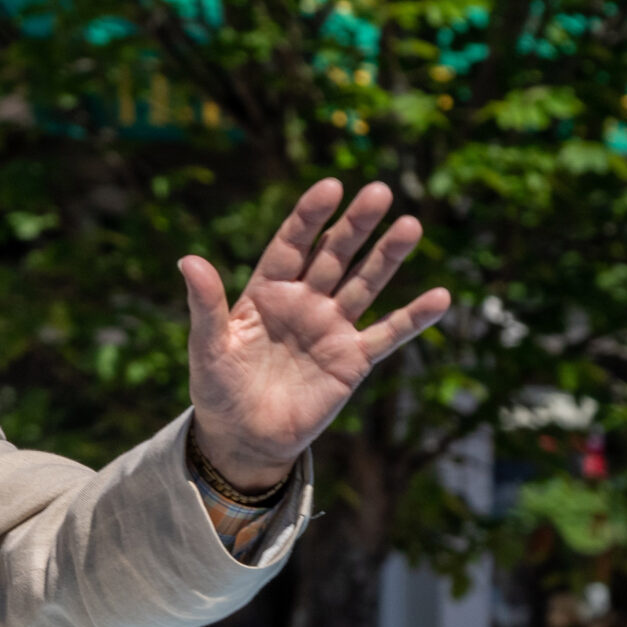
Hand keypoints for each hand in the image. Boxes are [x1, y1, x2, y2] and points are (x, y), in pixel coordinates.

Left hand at [180, 179, 452, 488]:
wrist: (242, 439)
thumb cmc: (218, 390)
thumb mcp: (207, 348)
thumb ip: (205, 305)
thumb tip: (187, 260)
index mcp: (267, 292)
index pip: (291, 245)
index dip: (309, 218)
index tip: (329, 186)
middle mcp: (305, 302)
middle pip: (334, 255)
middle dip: (355, 225)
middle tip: (379, 191)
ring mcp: (332, 328)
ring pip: (364, 284)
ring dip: (387, 256)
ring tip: (410, 225)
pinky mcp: (352, 359)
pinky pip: (387, 334)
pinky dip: (412, 318)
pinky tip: (439, 297)